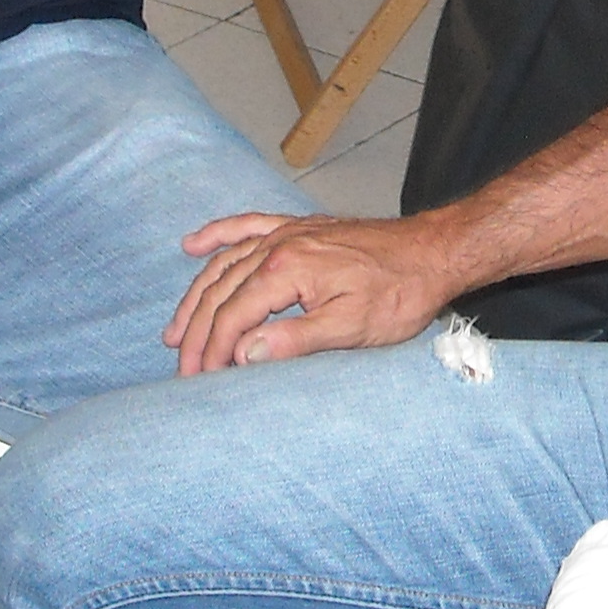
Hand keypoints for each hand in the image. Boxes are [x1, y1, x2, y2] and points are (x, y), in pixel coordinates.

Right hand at [164, 212, 460, 374]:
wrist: (433, 252)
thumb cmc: (399, 292)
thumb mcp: (352, 327)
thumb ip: (295, 340)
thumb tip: (244, 353)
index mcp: (286, 271)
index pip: (231, 317)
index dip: (211, 352)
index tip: (198, 382)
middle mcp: (277, 246)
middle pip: (219, 293)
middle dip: (195, 334)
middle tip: (181, 369)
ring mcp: (286, 233)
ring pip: (223, 265)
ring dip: (195, 298)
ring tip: (174, 330)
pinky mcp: (298, 228)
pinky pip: (245, 227)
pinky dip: (216, 236)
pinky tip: (193, 246)